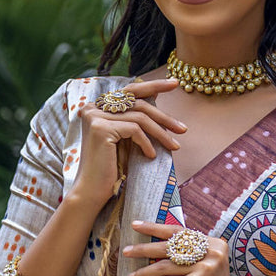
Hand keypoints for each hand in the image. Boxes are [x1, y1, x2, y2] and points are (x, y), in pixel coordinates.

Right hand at [72, 81, 184, 211]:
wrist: (91, 191)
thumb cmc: (109, 168)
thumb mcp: (124, 138)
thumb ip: (134, 119)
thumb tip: (157, 99)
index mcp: (97, 106)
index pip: (130, 90)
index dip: (154, 85)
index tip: (175, 83)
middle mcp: (93, 107)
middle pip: (138, 102)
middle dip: (164, 116)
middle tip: (184, 129)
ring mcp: (95, 116)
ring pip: (140, 117)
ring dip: (161, 133)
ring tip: (174, 147)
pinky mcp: (101, 128)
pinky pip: (135, 130)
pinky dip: (147, 143)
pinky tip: (150, 155)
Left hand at [122, 221, 252, 275]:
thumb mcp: (208, 270)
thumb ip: (192, 255)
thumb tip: (158, 241)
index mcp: (215, 245)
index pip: (180, 232)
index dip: (155, 228)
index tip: (136, 225)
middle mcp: (212, 254)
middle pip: (169, 246)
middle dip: (144, 249)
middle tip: (125, 251)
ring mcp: (204, 269)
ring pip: (163, 266)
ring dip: (143, 272)